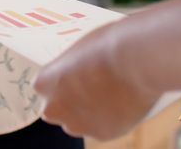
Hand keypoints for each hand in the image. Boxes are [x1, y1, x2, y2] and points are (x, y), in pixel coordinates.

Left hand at [34, 26, 160, 140]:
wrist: (136, 62)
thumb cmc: (108, 46)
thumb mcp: (78, 50)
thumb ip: (70, 69)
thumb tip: (76, 72)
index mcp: (44, 83)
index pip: (45, 87)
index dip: (62, 80)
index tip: (76, 75)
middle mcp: (55, 108)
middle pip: (56, 108)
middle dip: (70, 101)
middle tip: (92, 86)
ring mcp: (78, 124)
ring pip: (78, 122)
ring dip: (88, 113)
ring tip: (111, 93)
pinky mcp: (102, 134)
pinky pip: (101, 128)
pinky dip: (110, 119)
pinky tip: (122, 102)